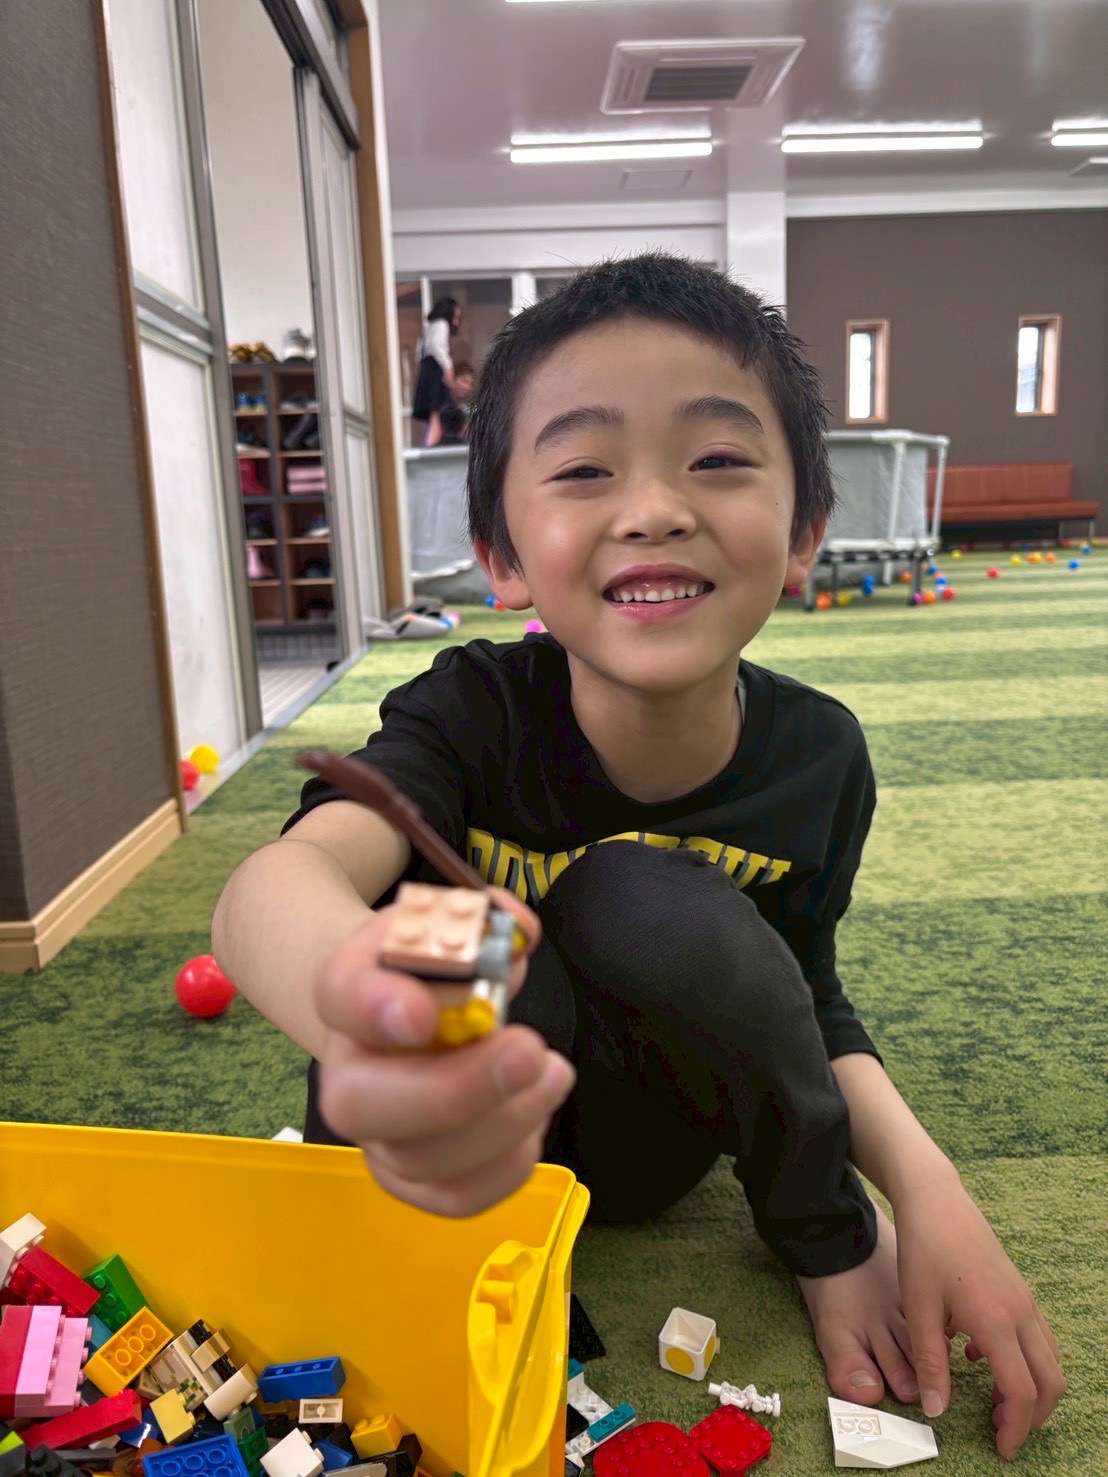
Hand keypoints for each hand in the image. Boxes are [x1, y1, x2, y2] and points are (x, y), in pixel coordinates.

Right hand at [314, 886, 574, 1216]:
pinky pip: (454, 1197)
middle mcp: (345, 1071)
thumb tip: (519, 933)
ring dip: (502, 1124)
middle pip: (365, 1104)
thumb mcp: (453, 925)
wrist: (403, 1011)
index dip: (377, 1008)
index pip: (342, 997)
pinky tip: (534, 1114)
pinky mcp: (410, 1179)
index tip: (424, 1012)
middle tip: (528, 1051)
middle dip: (455, 1090)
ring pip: (419, 1160)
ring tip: (554, 1072)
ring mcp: (375, 1134)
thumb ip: (488, 922)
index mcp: (346, 991)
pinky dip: (508, 1164)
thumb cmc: (430, 967)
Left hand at [895, 1178, 1064, 1458]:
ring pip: (1049, 1360)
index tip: (1002, 1448)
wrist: (936, 1199)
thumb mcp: (919, 1308)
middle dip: (1032, 1415)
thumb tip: (938, 1410)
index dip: (1016, 1427)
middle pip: (1049, 1382)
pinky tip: (979, 1355)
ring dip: (1031, 1388)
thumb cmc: (924, 1249)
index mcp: (996, 1322)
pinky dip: (1023, 1360)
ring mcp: (1024, 1299)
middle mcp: (1020, 1313)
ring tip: (992, 1400)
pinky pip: (1037, 1337)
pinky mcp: (1018, 1290)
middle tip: (1000, 1430)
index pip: (1021, 1392)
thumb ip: (930, 1362)